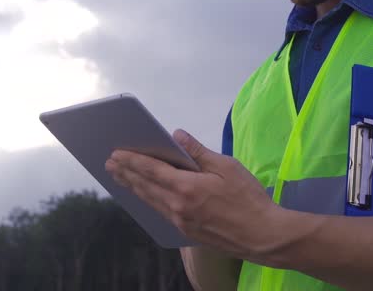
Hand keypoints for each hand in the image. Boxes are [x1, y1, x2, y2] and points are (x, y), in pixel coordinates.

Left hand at [106, 129, 284, 261]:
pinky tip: (144, 196)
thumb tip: (177, 136)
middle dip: (126, 173)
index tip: (115, 154)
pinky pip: (160, 212)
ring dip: (133, 187)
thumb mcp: (227, 168)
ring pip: (150, 201)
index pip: (151, 170)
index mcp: (187, 188)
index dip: (131, 161)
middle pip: (145, 187)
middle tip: (109, 163)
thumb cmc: (249, 199)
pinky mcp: (187, 231)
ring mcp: (181, 222)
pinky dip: (148, 200)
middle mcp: (178, 207)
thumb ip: (198, 152)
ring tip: (120, 177)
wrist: (263, 236)